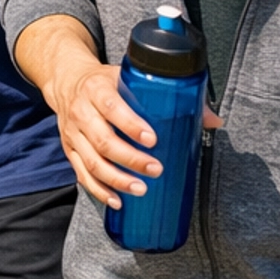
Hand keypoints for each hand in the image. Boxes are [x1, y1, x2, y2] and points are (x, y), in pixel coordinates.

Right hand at [53, 59, 220, 207]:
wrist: (67, 83)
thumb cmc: (105, 82)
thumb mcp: (130, 78)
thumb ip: (170, 96)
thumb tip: (212, 119)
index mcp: (97, 90)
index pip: (112, 108)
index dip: (131, 125)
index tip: (153, 139)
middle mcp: (82, 112)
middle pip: (103, 141)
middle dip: (130, 159)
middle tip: (155, 169)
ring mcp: (73, 134)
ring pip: (92, 162)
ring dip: (117, 179)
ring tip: (140, 189)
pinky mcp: (70, 150)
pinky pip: (82, 174)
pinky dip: (99, 190)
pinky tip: (117, 200)